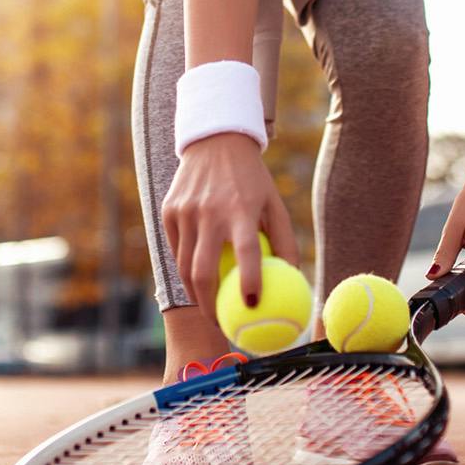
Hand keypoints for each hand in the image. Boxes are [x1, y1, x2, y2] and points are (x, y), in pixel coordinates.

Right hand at [162, 132, 298, 309]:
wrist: (215, 140)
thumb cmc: (252, 180)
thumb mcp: (274, 204)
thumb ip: (284, 241)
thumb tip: (295, 282)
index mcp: (241, 209)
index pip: (246, 252)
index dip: (249, 281)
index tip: (253, 307)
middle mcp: (210, 211)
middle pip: (203, 271)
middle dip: (210, 306)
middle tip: (222, 325)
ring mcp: (185, 211)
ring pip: (184, 266)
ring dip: (195, 295)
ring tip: (209, 310)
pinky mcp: (169, 210)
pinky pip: (176, 249)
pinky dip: (185, 269)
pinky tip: (196, 282)